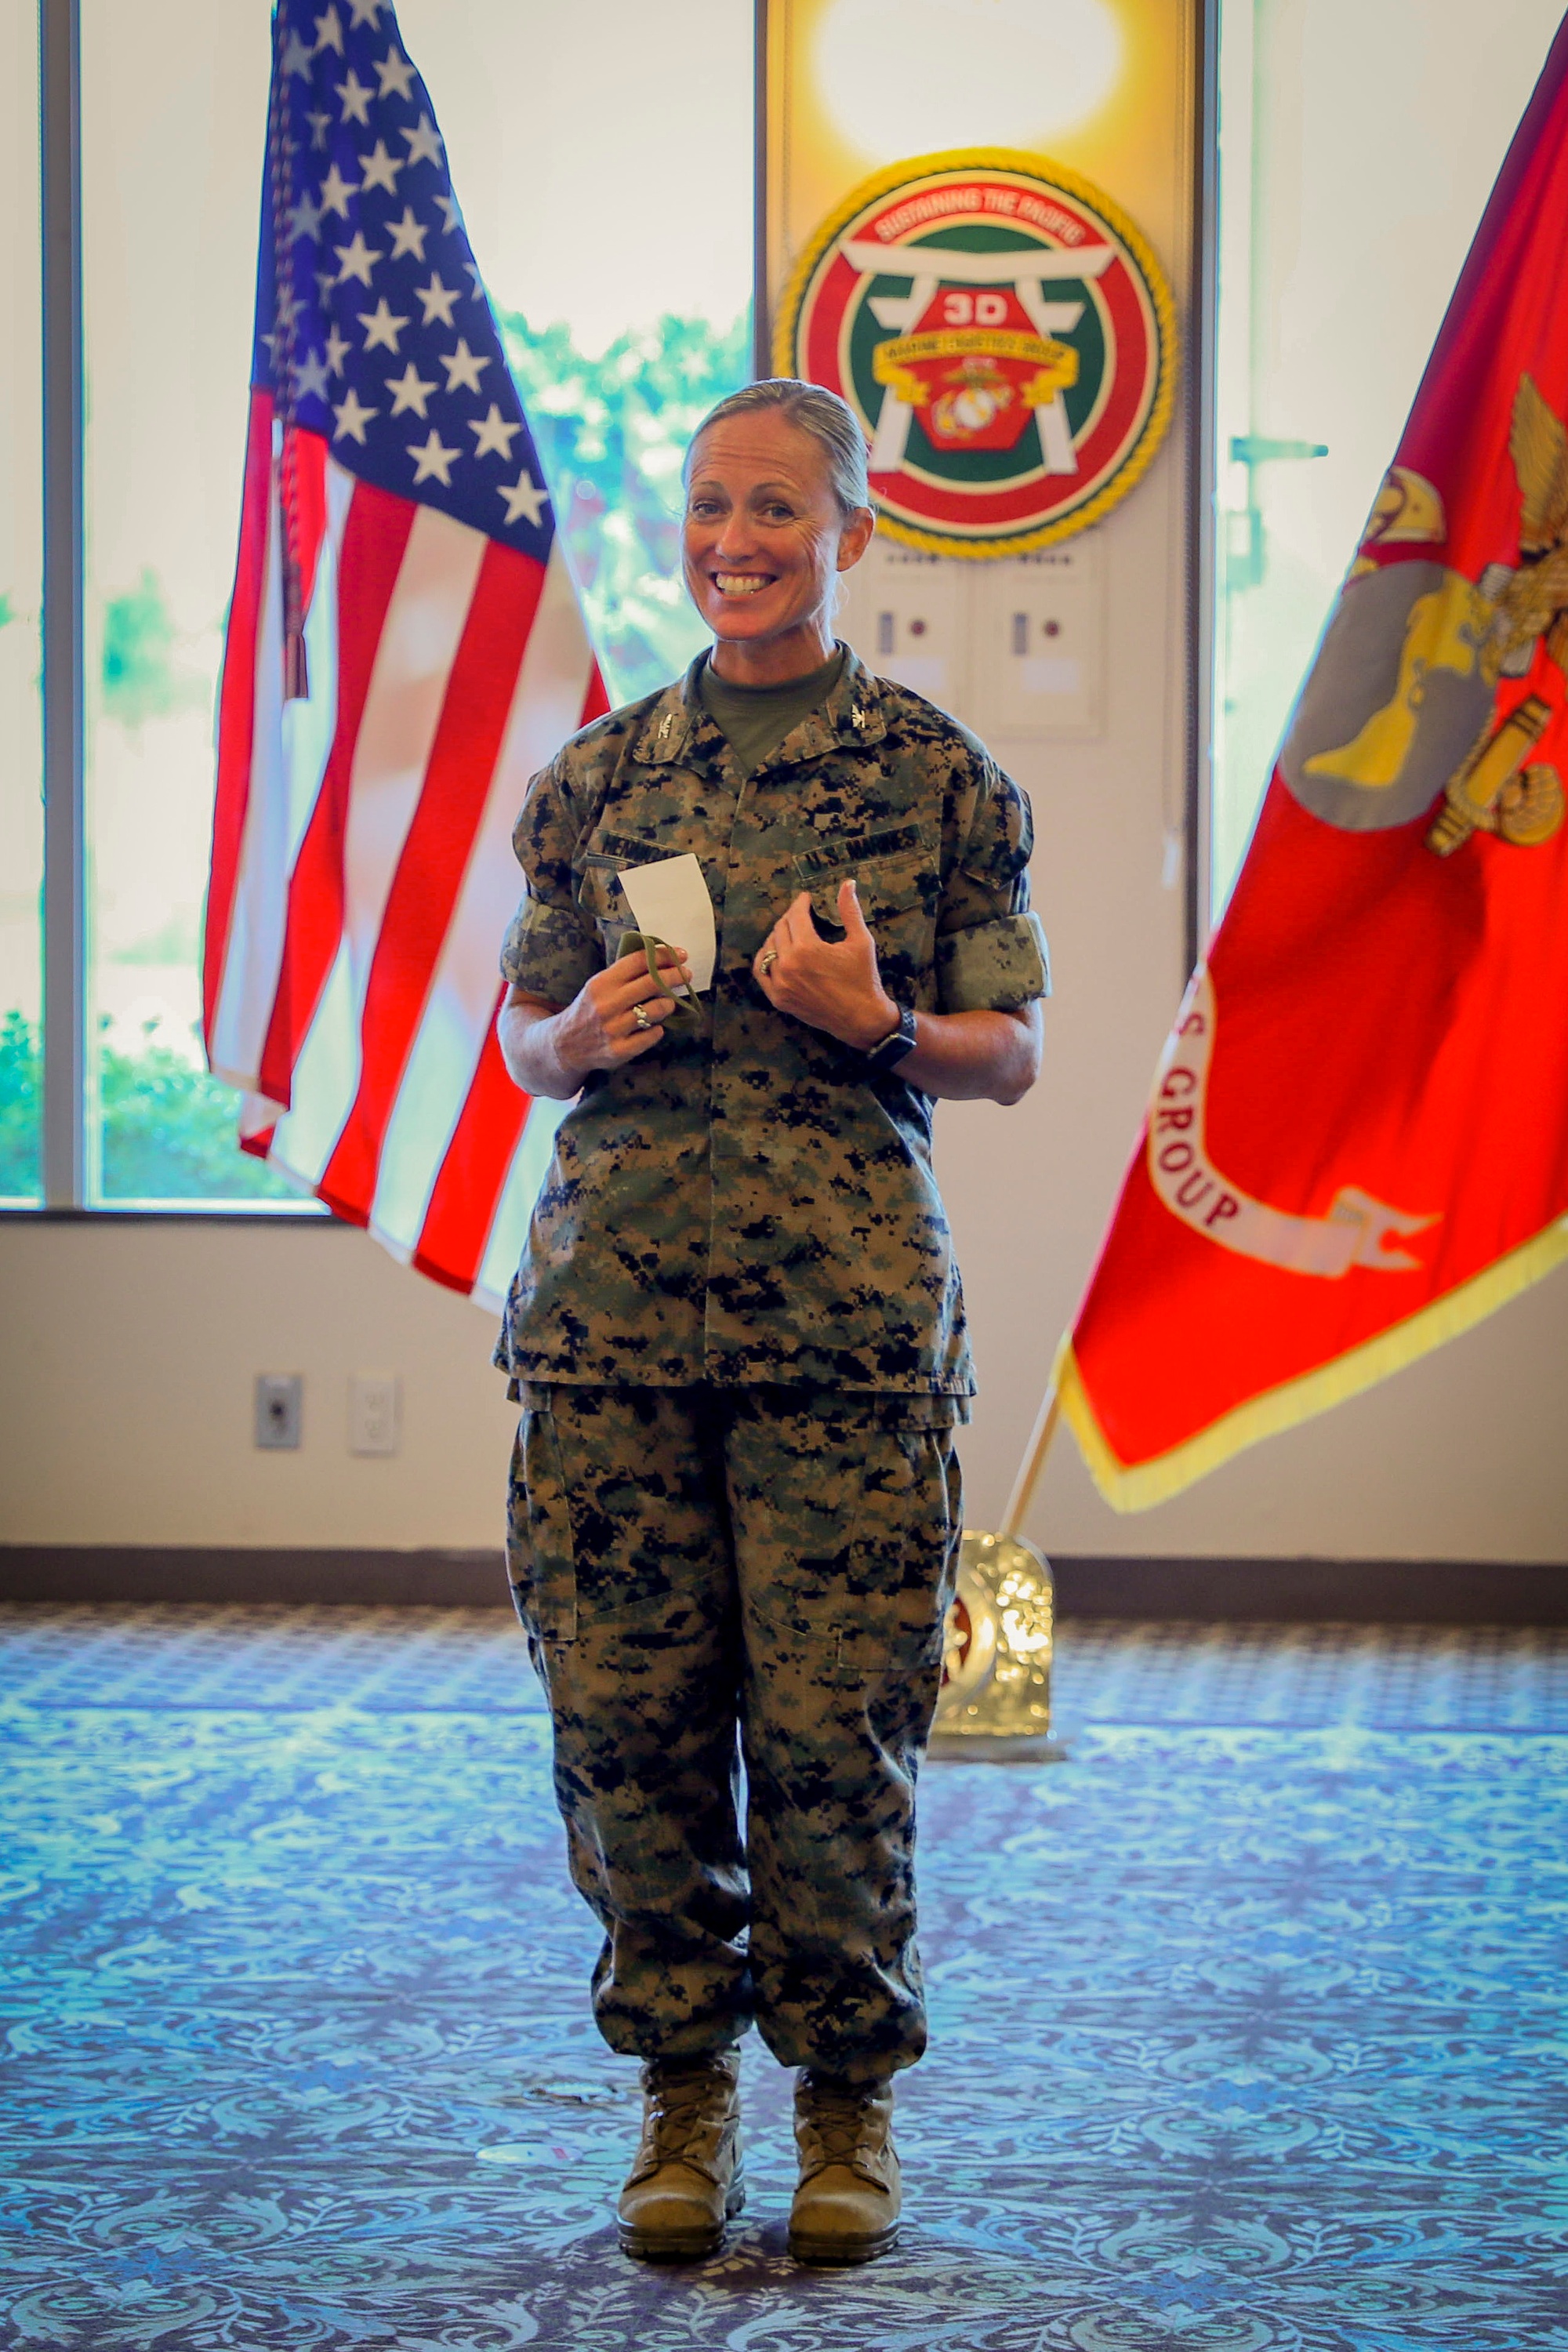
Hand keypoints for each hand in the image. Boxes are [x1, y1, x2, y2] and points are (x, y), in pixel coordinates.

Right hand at [552, 942, 692, 1077]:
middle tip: (687, 974)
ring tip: (669, 1003)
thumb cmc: (589, 1009)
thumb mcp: (598, 985)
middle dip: (675, 976)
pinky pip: (651, 1036)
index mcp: (601, 983)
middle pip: (652, 983)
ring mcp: (613, 1029)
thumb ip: (624, 974)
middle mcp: (607, 1004)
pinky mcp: (619, 1050)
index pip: (639, 961)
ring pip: (655, 1010)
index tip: (681, 954)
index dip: (663, 955)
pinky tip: (655, 1027)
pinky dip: (657, 1030)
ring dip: (668, 1004)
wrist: (564, 1045)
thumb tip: (660, 958)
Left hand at [752, 879, 898, 1050]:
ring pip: (768, 948)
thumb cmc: (864, 979)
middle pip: (780, 929)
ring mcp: (780, 983)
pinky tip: (774, 952)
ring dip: (777, 936)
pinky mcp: (778, 998)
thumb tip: (848, 882)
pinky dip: (765, 959)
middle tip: (801, 915)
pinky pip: (761, 972)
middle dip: (791, 918)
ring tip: (790, 932)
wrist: (861, 1018)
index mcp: (807, 948)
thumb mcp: (861, 941)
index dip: (801, 903)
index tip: (806, 899)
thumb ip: (850, 911)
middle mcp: (788, 965)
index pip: (795, 915)